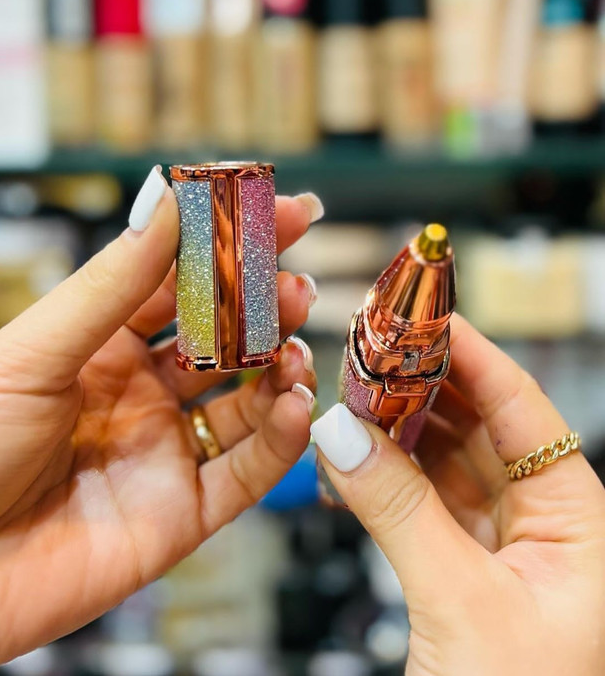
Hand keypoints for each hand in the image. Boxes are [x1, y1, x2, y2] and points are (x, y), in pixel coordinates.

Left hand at [0, 167, 320, 661]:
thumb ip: (111, 284)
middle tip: (299, 289)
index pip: (182, 283)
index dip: (230, 247)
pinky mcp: (183, 513)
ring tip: (296, 353)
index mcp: (103, 347)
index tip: (280, 214)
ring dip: (281, 374)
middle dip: (266, 313)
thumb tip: (164, 204)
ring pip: (247, 404)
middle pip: (225, 343)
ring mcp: (167, 451)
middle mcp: (143, 395)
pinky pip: (247, 473)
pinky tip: (294, 407)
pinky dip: (280, 441)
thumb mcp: (37, 352)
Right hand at [312, 315, 604, 675]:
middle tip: (368, 355)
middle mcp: (545, 521)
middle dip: (421, 388)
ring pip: (446, 461)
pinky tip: (352, 466)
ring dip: (396, 432)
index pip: (524, 406)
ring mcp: (503, 541)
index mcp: (580, 519)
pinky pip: (424, 502)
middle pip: (479, 425)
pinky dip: (386, 481)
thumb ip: (397, 512)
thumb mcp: (461, 604)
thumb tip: (341, 436)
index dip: (471, 354)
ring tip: (350, 402)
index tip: (423, 316)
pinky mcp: (465, 565)